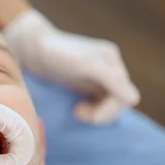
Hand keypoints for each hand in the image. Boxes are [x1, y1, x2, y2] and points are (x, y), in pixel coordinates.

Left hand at [3, 9, 139, 123]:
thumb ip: (110, 79)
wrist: (29, 50)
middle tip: (78, 114)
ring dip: (96, 113)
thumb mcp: (84, 65)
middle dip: (101, 113)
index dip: (108, 110)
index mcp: (110, 62)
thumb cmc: (56, 54)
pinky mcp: (83, 85)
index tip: (85, 115)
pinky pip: (96, 103)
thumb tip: (135, 100)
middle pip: (118, 102)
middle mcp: (107, 69)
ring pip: (108, 104)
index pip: (123, 95)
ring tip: (77, 112)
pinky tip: (77, 110)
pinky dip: (90, 111)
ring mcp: (95, 78)